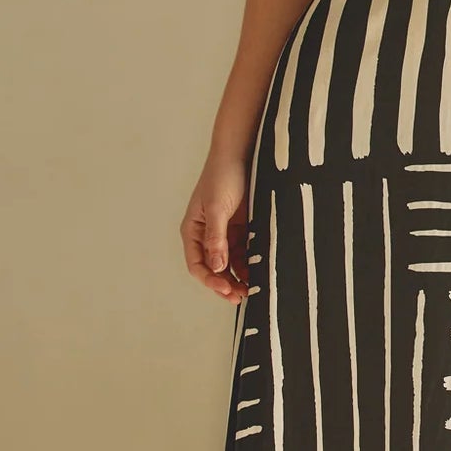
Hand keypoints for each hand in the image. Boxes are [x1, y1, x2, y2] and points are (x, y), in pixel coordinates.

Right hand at [181, 149, 253, 300]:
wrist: (239, 154)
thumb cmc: (222, 177)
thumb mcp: (218, 208)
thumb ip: (216, 238)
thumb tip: (216, 267)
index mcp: (192, 231)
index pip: (197, 264)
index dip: (211, 280)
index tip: (227, 290)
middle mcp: (206, 235)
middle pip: (213, 268)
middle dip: (225, 284)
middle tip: (242, 296)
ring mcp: (223, 232)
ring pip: (229, 263)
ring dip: (238, 276)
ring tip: (252, 288)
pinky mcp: (240, 228)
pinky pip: (243, 251)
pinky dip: (248, 263)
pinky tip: (258, 270)